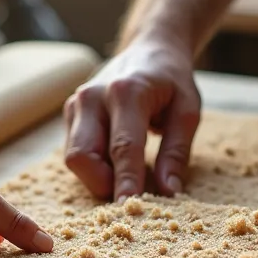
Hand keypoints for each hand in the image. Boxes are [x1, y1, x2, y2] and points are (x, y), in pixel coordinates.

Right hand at [62, 38, 201, 199]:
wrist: (149, 48)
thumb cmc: (171, 80)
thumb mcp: (187, 111)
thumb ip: (177, 152)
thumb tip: (168, 192)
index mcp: (126, 92)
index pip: (123, 147)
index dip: (125, 182)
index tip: (130, 209)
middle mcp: (92, 97)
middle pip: (81, 156)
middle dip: (103, 184)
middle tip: (133, 193)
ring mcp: (75, 105)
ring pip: (75, 158)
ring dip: (99, 176)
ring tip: (130, 172)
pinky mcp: (70, 114)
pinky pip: (76, 152)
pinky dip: (95, 166)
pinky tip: (118, 161)